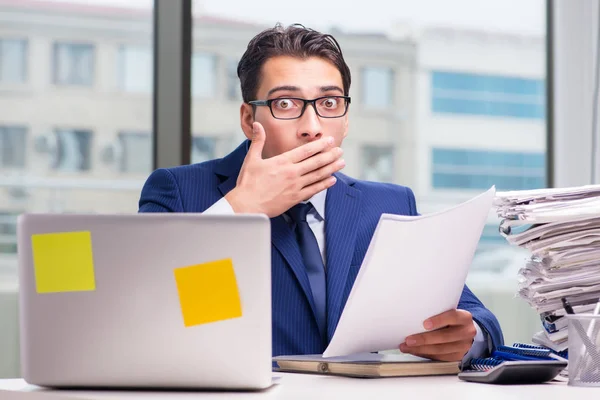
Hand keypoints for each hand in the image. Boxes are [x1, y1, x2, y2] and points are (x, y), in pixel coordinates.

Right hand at [225, 122, 344, 217]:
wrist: (247, 206)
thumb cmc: (247, 183)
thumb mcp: (251, 159)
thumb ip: (258, 141)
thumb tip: (257, 125)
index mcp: (282, 162)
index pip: (306, 150)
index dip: (320, 145)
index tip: (330, 140)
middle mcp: (292, 173)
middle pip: (316, 162)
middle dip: (330, 155)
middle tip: (340, 150)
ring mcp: (295, 186)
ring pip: (318, 175)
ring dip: (331, 168)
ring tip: (341, 163)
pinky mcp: (295, 198)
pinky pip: (314, 190)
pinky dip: (324, 184)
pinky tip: (332, 180)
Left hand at [399, 309, 476, 361]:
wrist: (467, 331)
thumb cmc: (453, 320)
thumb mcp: (449, 312)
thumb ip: (437, 312)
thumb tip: (414, 316)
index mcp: (464, 317)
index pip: (452, 317)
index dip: (438, 320)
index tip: (425, 324)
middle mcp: (466, 332)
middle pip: (444, 337)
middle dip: (424, 339)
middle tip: (409, 340)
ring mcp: (463, 346)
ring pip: (440, 349)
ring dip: (421, 349)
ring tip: (407, 347)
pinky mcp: (458, 356)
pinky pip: (439, 357)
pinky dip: (425, 354)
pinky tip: (415, 351)